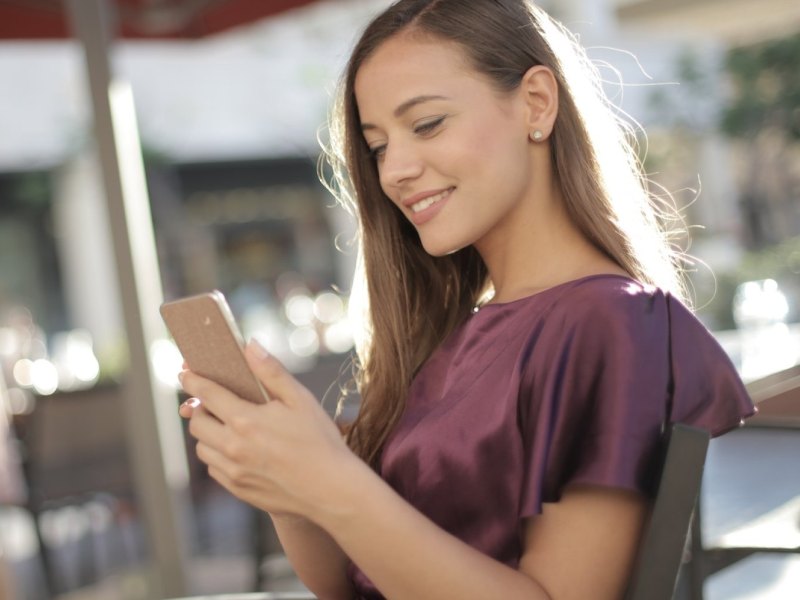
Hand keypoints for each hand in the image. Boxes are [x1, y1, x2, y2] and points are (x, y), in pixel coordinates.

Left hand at [178, 340, 355, 520]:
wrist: (331, 489)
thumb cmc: (320, 441)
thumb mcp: (300, 399)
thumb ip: (271, 372)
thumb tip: (250, 346)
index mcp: (246, 420)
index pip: (207, 394)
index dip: (193, 380)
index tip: (185, 373)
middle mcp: (232, 447)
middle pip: (196, 423)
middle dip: (199, 408)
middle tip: (211, 402)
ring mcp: (233, 471)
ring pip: (202, 448)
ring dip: (207, 433)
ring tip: (226, 426)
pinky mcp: (238, 489)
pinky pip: (214, 469)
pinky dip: (218, 455)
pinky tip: (237, 449)